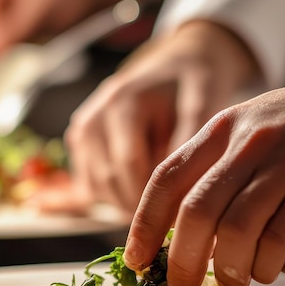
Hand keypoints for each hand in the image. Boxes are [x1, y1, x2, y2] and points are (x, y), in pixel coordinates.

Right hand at [64, 20, 259, 212]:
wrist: (177, 62)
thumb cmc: (194, 82)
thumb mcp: (204, 101)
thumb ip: (191, 140)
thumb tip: (181, 188)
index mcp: (123, 102)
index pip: (129, 166)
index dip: (150, 198)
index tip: (178, 218)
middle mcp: (94, 115)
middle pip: (108, 180)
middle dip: (137, 207)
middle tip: (170, 224)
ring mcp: (83, 128)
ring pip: (94, 187)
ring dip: (123, 204)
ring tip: (159, 209)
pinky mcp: (80, 141)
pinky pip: (88, 184)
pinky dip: (112, 197)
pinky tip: (141, 195)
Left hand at [124, 6, 284, 285]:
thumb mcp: (251, 127)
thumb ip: (215, 173)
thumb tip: (180, 241)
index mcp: (227, 128)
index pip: (168, 180)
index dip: (143, 227)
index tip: (136, 263)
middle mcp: (260, 144)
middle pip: (203, 218)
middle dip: (186, 266)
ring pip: (252, 242)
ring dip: (245, 271)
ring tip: (253, 270)